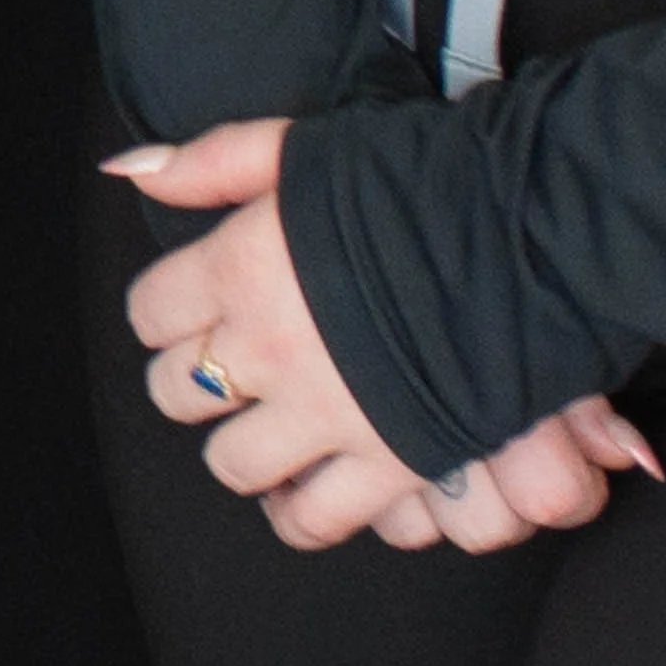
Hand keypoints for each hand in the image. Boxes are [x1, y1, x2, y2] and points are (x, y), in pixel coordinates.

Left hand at [106, 117, 643, 553]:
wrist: (534, 233)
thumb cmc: (422, 182)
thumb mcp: (304, 148)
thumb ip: (213, 162)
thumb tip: (130, 175)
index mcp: (239, 270)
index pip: (152, 313)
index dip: (169, 313)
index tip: (193, 313)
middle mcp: (269, 349)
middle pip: (179, 392)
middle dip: (197, 382)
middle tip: (231, 371)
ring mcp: (326, 413)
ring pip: (233, 464)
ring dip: (243, 449)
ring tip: (267, 430)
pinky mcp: (388, 463)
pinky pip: (313, 518)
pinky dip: (300, 513)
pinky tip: (305, 490)